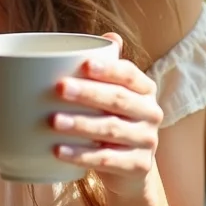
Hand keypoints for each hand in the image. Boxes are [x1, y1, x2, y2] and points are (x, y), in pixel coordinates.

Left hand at [50, 33, 163, 199]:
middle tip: (60, 88)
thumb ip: (109, 65)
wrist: (128, 168)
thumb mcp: (113, 91)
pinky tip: (59, 150)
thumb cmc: (112, 117)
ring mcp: (147, 140)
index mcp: (145, 89)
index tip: (83, 65)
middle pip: (118, 100)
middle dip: (88, 93)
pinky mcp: (137, 165)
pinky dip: (81, 155)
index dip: (107, 69)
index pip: (128, 74)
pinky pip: (106, 159)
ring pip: (111, 129)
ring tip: (54, 121)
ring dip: (81, 124)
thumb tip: (109, 36)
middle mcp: (151, 112)